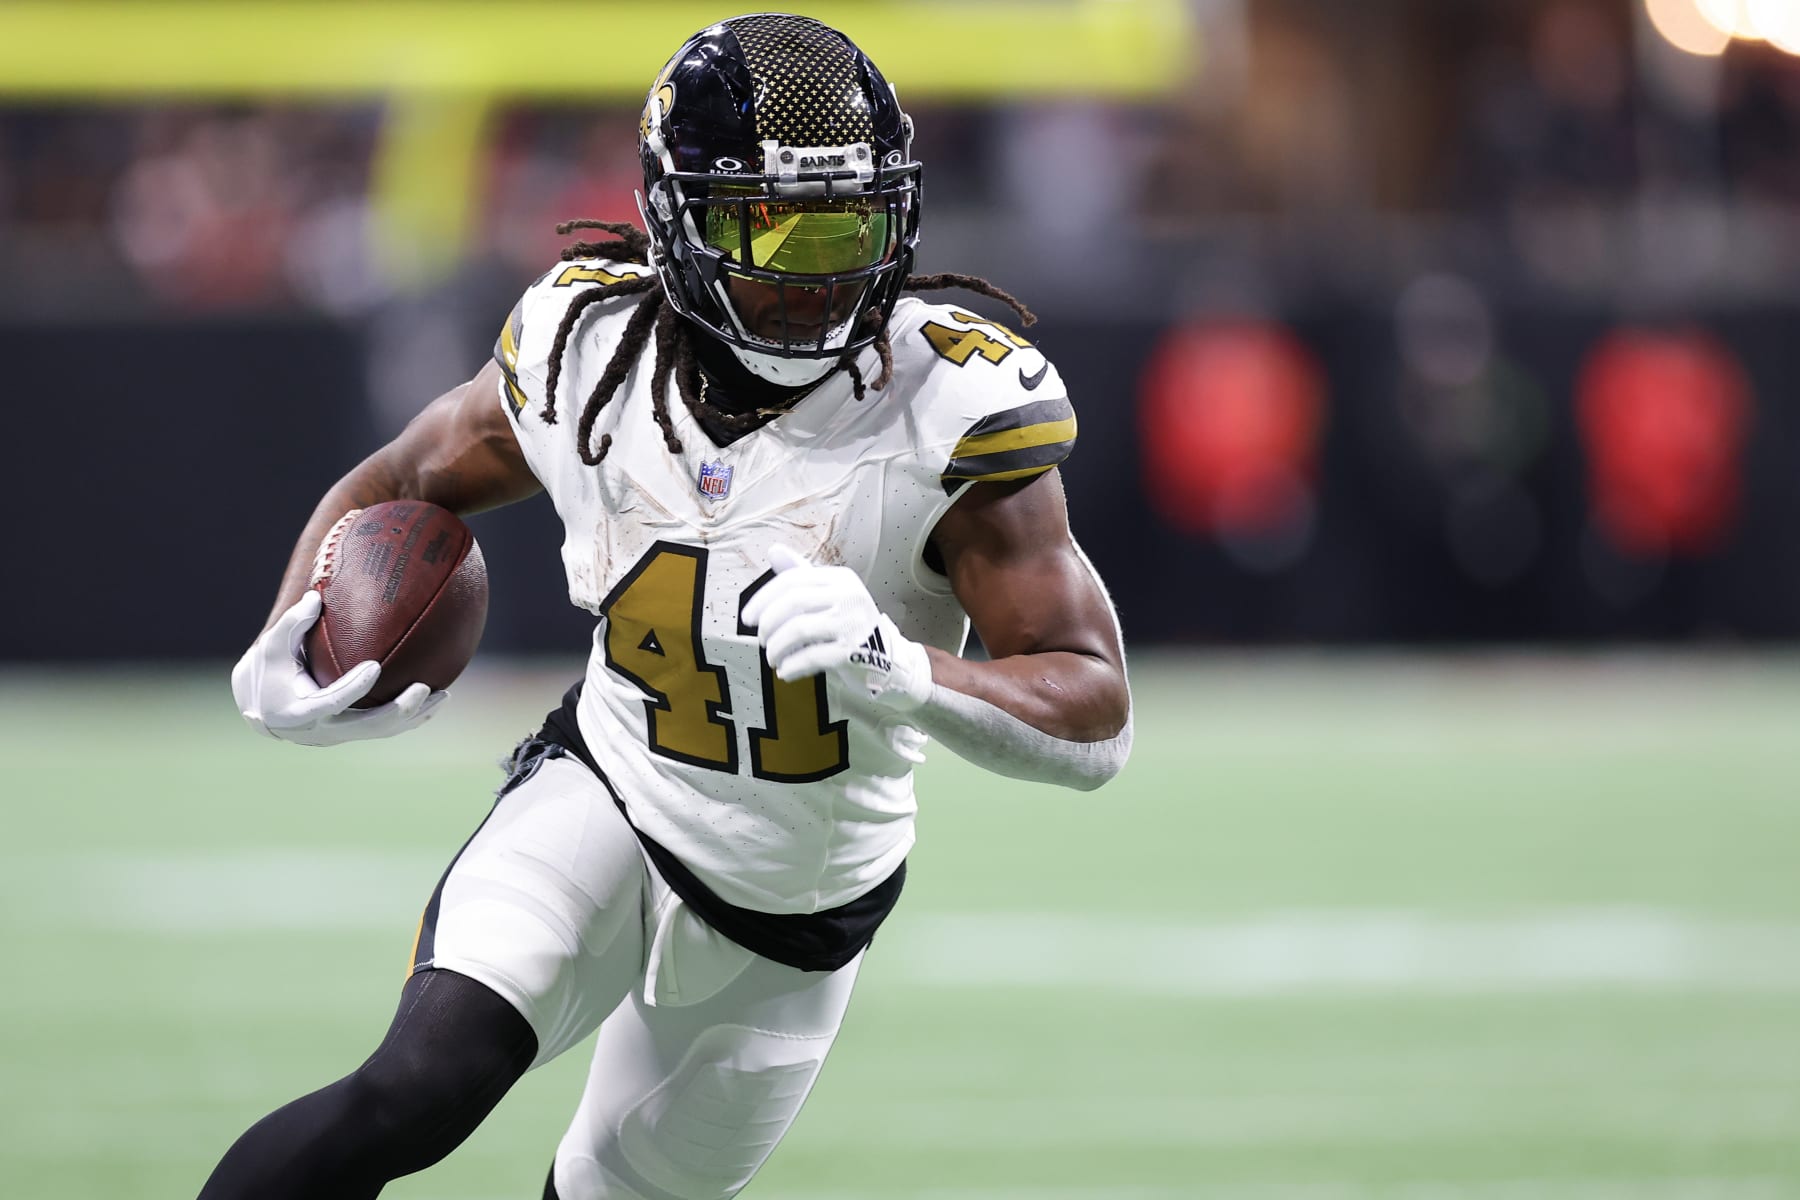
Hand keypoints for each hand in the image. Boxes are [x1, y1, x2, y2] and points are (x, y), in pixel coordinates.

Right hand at [230, 590, 447, 746]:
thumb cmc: (269, 672)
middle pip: (367, 726)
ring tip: (442, 695)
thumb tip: (317, 596)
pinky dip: (410, 718)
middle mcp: (322, 730)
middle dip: (399, 709)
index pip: (332, 702)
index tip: (375, 667)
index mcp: (298, 713)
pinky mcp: (352, 734)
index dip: (353, 688)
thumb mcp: (272, 647)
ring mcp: (340, 736)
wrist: (263, 710)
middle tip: (422, 688)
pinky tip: (435, 702)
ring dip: (415, 716)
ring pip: (383, 731)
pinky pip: (386, 729)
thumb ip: (294, 623)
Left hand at [741, 545, 932, 709]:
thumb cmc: (848, 625)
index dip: (763, 599)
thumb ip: (801, 574)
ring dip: (777, 647)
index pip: (792, 580)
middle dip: (768, 624)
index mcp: (840, 578)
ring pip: (798, 630)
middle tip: (761, 640)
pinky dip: (791, 665)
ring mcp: (853, 623)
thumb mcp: (828, 594)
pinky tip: (785, 671)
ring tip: (772, 657)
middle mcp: (849, 595)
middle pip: (793, 603)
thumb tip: (773, 551)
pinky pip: (811, 656)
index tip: (746, 619)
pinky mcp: (854, 651)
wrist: (887, 658)